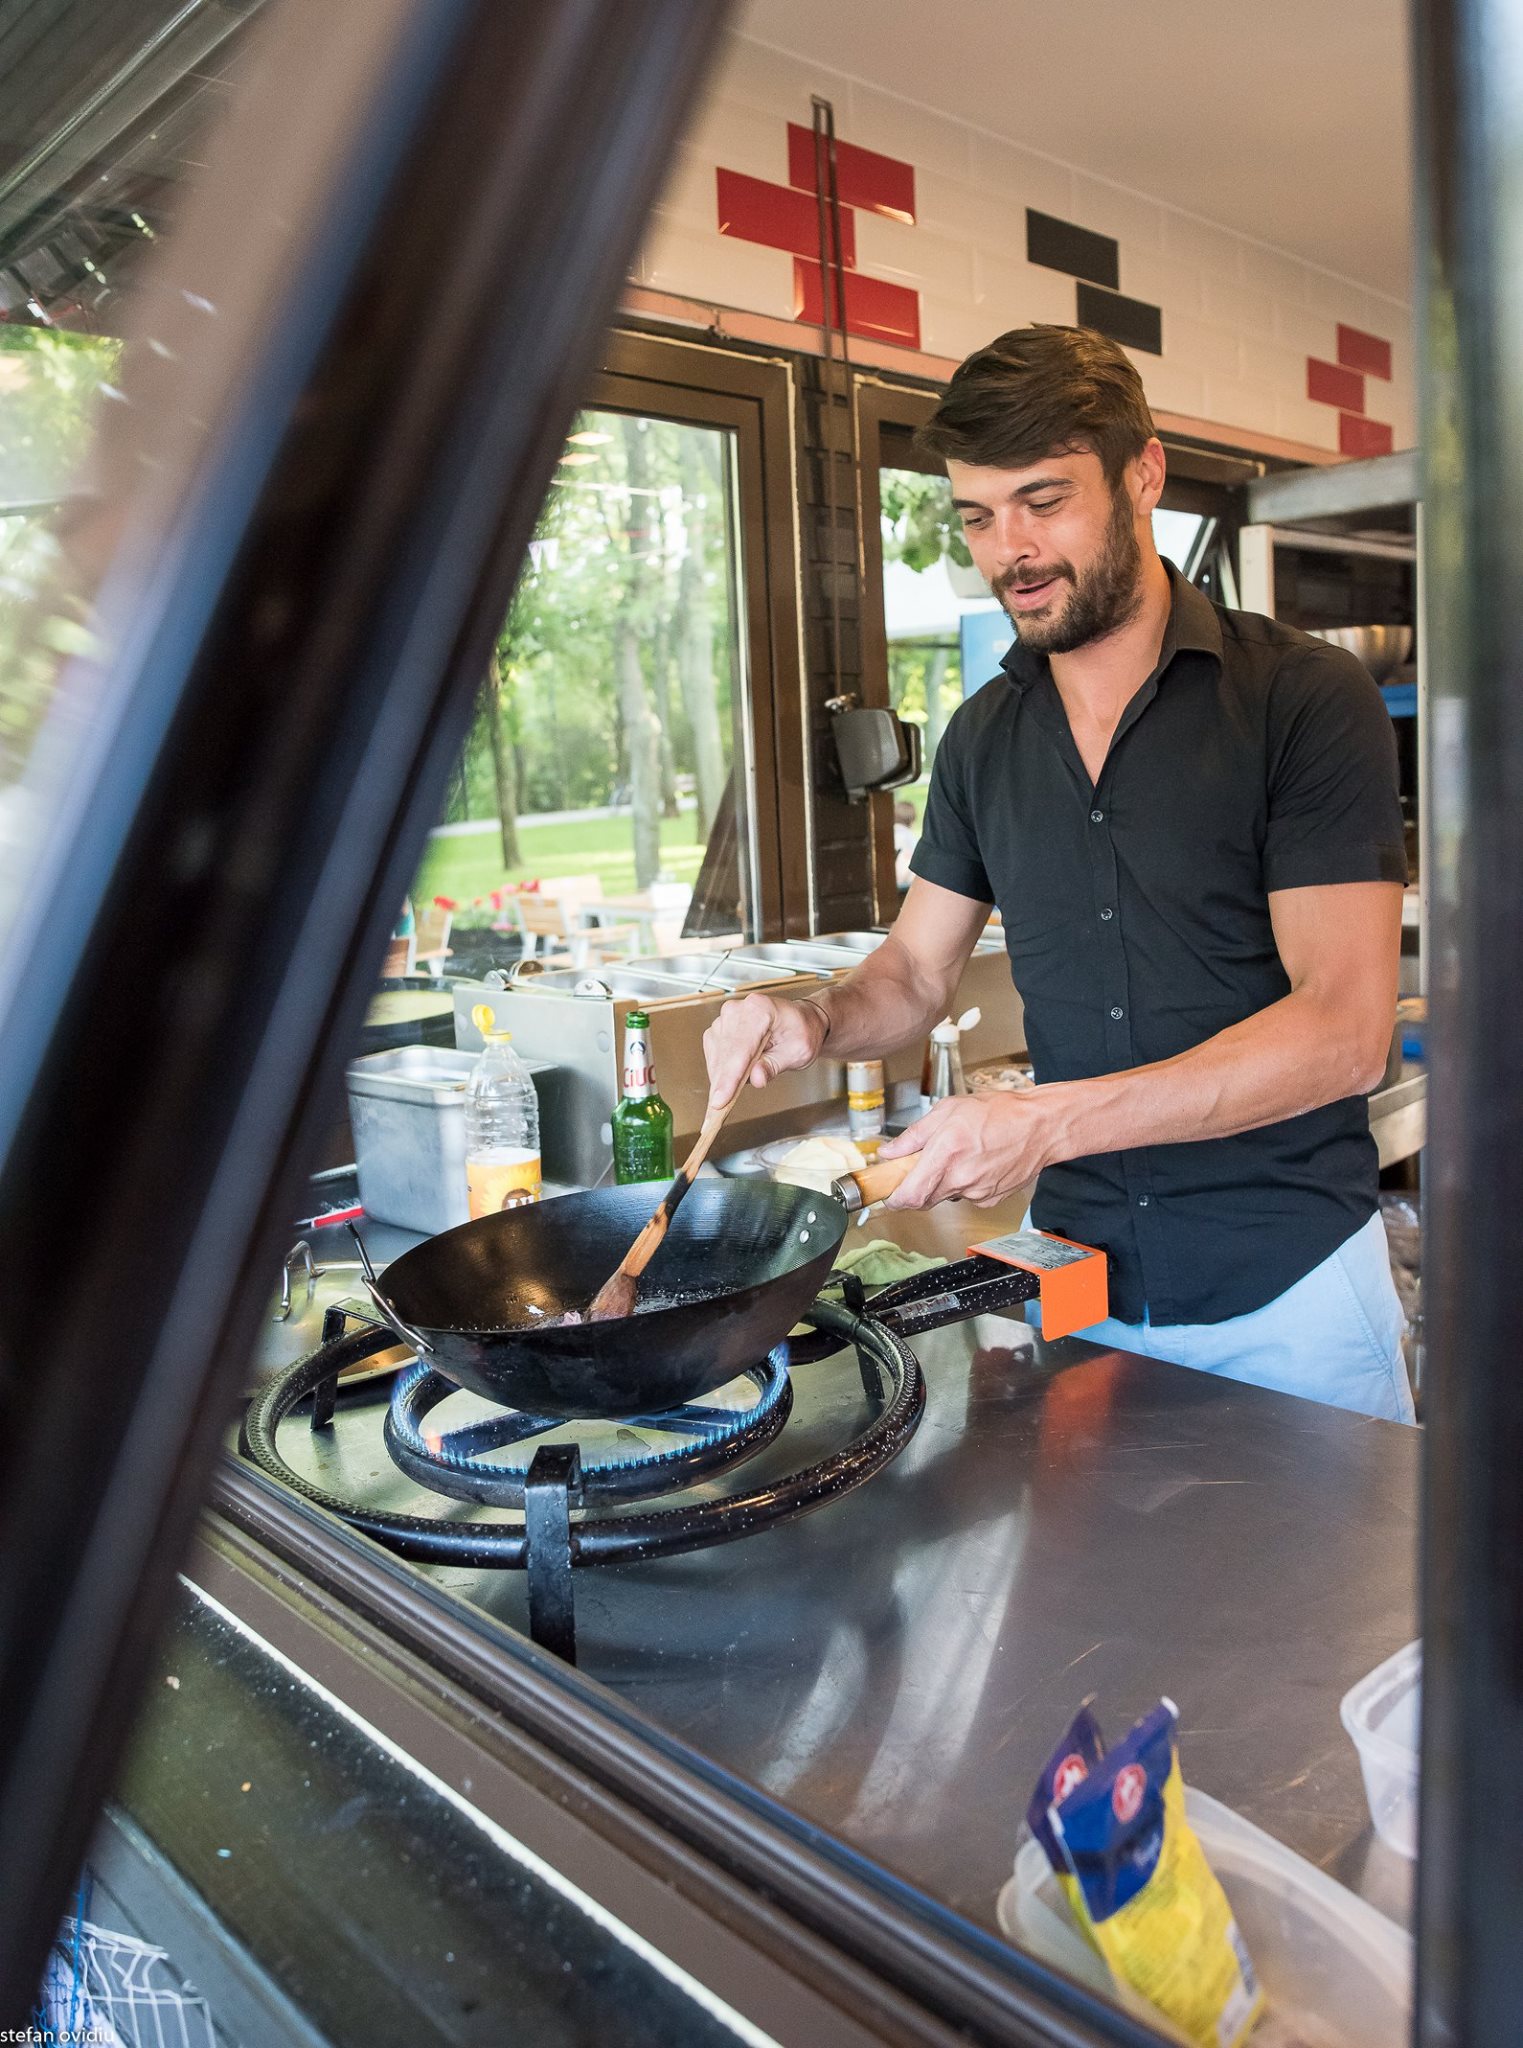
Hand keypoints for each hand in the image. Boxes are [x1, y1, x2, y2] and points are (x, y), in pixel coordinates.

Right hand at [703, 992, 827, 1104]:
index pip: (740, 1048)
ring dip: (722, 1078)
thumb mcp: (798, 1052)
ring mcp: (726, 1018)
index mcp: (760, 1009)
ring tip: (731, 1094)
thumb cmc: (802, 1032)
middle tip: (720, 1109)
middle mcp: (739, 1010)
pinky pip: (714, 1053)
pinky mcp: (720, 1028)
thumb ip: (774, 1065)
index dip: (729, 1077)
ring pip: (717, 1055)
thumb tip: (756, 1078)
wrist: (801, 1020)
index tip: (720, 1100)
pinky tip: (729, 1081)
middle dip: (723, 1082)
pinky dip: (720, 1071)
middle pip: (725, 1053)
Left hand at [875, 1091, 1056, 1208]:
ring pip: (946, 1196)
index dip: (894, 1200)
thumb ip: (914, 1135)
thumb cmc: (999, 1112)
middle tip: (920, 1168)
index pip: (910, 1195)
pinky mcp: (991, 1199)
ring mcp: (977, 1192)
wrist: (1041, 1126)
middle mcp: (961, 1178)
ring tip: (959, 1156)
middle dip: (916, 1188)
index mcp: (946, 1153)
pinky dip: (964, 1185)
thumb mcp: (948, 1110)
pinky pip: (967, 1197)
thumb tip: (889, 1152)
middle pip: (924, 1200)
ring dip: (942, 1183)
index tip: (889, 1194)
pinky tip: (976, 1164)